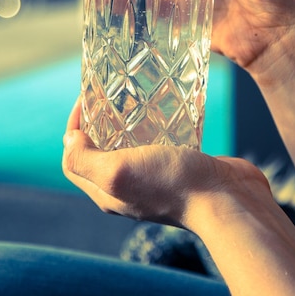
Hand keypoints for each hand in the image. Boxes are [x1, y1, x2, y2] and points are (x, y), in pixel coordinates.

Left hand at [62, 98, 271, 229]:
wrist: (226, 200)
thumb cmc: (171, 184)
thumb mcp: (118, 171)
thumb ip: (85, 159)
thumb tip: (68, 140)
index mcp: (107, 191)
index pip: (74, 161)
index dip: (73, 129)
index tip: (85, 100)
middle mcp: (128, 188)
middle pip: (100, 153)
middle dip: (97, 123)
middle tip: (107, 95)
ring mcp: (154, 178)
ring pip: (130, 147)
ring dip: (126, 123)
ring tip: (132, 98)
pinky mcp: (178, 167)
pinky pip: (158, 143)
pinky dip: (153, 126)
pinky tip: (161, 110)